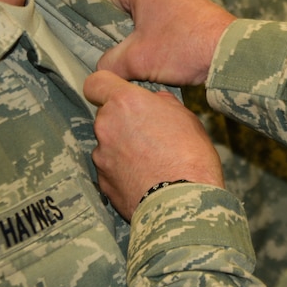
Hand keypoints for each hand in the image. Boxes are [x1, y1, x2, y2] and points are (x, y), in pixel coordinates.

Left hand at [86, 71, 223, 219]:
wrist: (183, 203)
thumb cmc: (191, 156)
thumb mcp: (186, 118)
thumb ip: (162, 104)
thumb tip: (155, 102)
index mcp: (125, 103)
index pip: (96, 83)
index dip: (105, 87)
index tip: (117, 94)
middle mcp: (106, 126)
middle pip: (106, 116)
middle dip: (123, 122)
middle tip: (150, 134)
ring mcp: (101, 156)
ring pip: (108, 143)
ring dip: (123, 148)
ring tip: (151, 161)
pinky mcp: (102, 182)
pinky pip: (110, 168)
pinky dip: (123, 171)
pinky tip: (145, 178)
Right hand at [98, 0, 236, 84]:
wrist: (230, 54)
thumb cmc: (181, 49)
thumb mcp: (134, 60)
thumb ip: (109, 63)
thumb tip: (102, 68)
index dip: (107, 22)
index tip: (114, 43)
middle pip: (135, 9)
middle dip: (131, 34)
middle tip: (134, 56)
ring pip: (157, 18)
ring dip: (152, 39)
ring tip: (157, 60)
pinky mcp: (204, 10)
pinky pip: (177, 22)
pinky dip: (173, 38)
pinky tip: (177, 58)